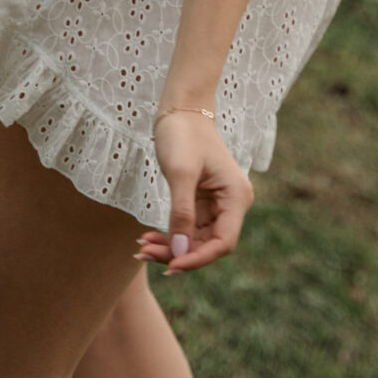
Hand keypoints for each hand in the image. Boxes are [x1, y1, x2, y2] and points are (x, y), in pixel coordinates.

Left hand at [137, 112, 254, 273]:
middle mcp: (232, 204)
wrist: (181, 111)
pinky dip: (169, 235)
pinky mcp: (203, 203)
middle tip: (143, 253)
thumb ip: (181, 213)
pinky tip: (147, 238)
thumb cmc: (183, 135)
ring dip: (170, 247)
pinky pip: (188, 228)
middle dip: (178, 253)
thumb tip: (180, 252)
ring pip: (196, 240)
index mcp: (236, 196)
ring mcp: (218, 204)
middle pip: (208, 244)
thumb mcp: (180, 173)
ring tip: (141, 247)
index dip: (198, 258)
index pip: (223, 242)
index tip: (171, 266)